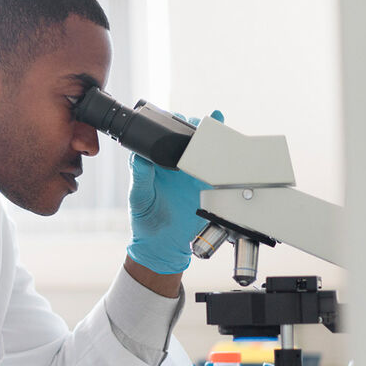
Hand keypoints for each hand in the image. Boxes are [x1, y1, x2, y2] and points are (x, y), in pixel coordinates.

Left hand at [126, 110, 223, 273]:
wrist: (164, 245)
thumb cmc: (145, 220)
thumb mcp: (139, 197)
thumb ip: (140, 177)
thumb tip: (139, 157)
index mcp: (155, 164)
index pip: (161, 137)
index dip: (168, 126)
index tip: (173, 120)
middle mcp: (174, 165)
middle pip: (185, 138)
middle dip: (192, 127)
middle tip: (196, 125)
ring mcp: (192, 174)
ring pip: (202, 149)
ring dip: (208, 138)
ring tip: (213, 130)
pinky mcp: (206, 185)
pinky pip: (216, 168)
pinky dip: (223, 156)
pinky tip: (227, 145)